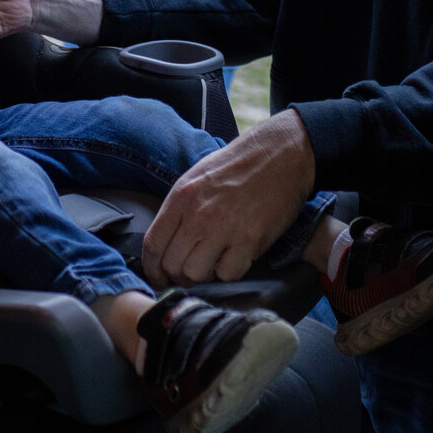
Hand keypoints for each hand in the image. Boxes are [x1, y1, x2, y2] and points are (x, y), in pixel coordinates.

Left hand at [142, 110, 317, 285]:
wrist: (279, 155)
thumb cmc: (238, 166)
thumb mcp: (197, 177)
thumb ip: (179, 209)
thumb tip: (167, 243)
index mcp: (181, 196)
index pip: (153, 244)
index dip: (152, 269)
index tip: (158, 278)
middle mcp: (198, 214)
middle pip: (172, 264)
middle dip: (179, 276)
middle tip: (191, 272)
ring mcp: (223, 228)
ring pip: (196, 274)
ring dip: (205, 275)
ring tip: (215, 261)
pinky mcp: (249, 240)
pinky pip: (228, 274)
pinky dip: (230, 271)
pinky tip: (236, 256)